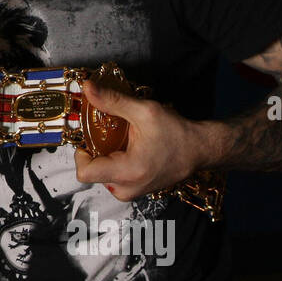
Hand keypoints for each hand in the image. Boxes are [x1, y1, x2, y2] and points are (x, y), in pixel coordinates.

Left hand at [72, 80, 206, 199]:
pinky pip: (113, 177)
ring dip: (105, 155)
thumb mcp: (144, 112)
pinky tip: (128, 148)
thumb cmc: (177, 133)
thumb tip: (88, 89)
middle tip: (109, 134)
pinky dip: (115, 161)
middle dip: (95, 150)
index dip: (81, 152)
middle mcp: (127, 188)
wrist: (200, 149)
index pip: (84, 172)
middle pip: (92, 171)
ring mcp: (131, 192)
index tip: (90, 136)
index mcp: (128, 172)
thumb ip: (112, 101)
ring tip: (122, 141)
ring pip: (101, 174)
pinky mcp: (135, 190)